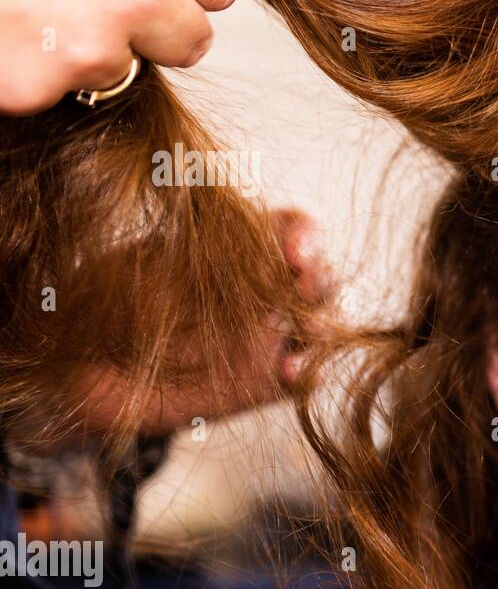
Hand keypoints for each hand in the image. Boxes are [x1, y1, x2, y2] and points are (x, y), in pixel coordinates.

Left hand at [7, 209, 333, 452]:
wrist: (82, 368)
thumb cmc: (103, 302)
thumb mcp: (127, 261)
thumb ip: (164, 247)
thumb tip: (182, 208)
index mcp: (238, 250)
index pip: (288, 230)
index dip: (303, 234)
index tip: (294, 248)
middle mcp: (262, 291)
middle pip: (318, 276)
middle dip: (320, 276)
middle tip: (303, 283)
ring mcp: (268, 336)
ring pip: (321, 324)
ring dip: (323, 325)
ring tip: (307, 331)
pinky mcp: (264, 380)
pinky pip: (301, 374)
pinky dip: (307, 371)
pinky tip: (291, 371)